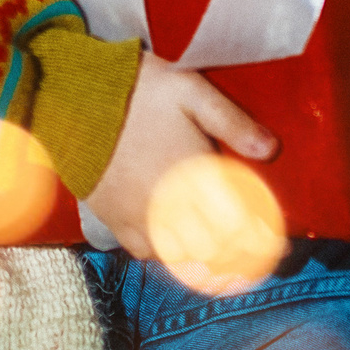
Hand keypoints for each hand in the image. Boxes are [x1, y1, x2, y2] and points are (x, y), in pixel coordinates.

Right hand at [85, 55, 275, 258]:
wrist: (74, 98)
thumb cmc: (138, 91)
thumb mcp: (191, 91)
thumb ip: (231, 121)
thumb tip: (270, 149)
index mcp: (196, 176)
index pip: (238, 225)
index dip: (260, 239)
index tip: (275, 243)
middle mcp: (170, 205)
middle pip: (213, 249)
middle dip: (236, 254)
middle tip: (250, 253)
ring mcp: (140, 217)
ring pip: (179, 257)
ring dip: (201, 257)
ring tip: (215, 252)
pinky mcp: (114, 219)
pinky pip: (143, 252)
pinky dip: (162, 254)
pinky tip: (171, 241)